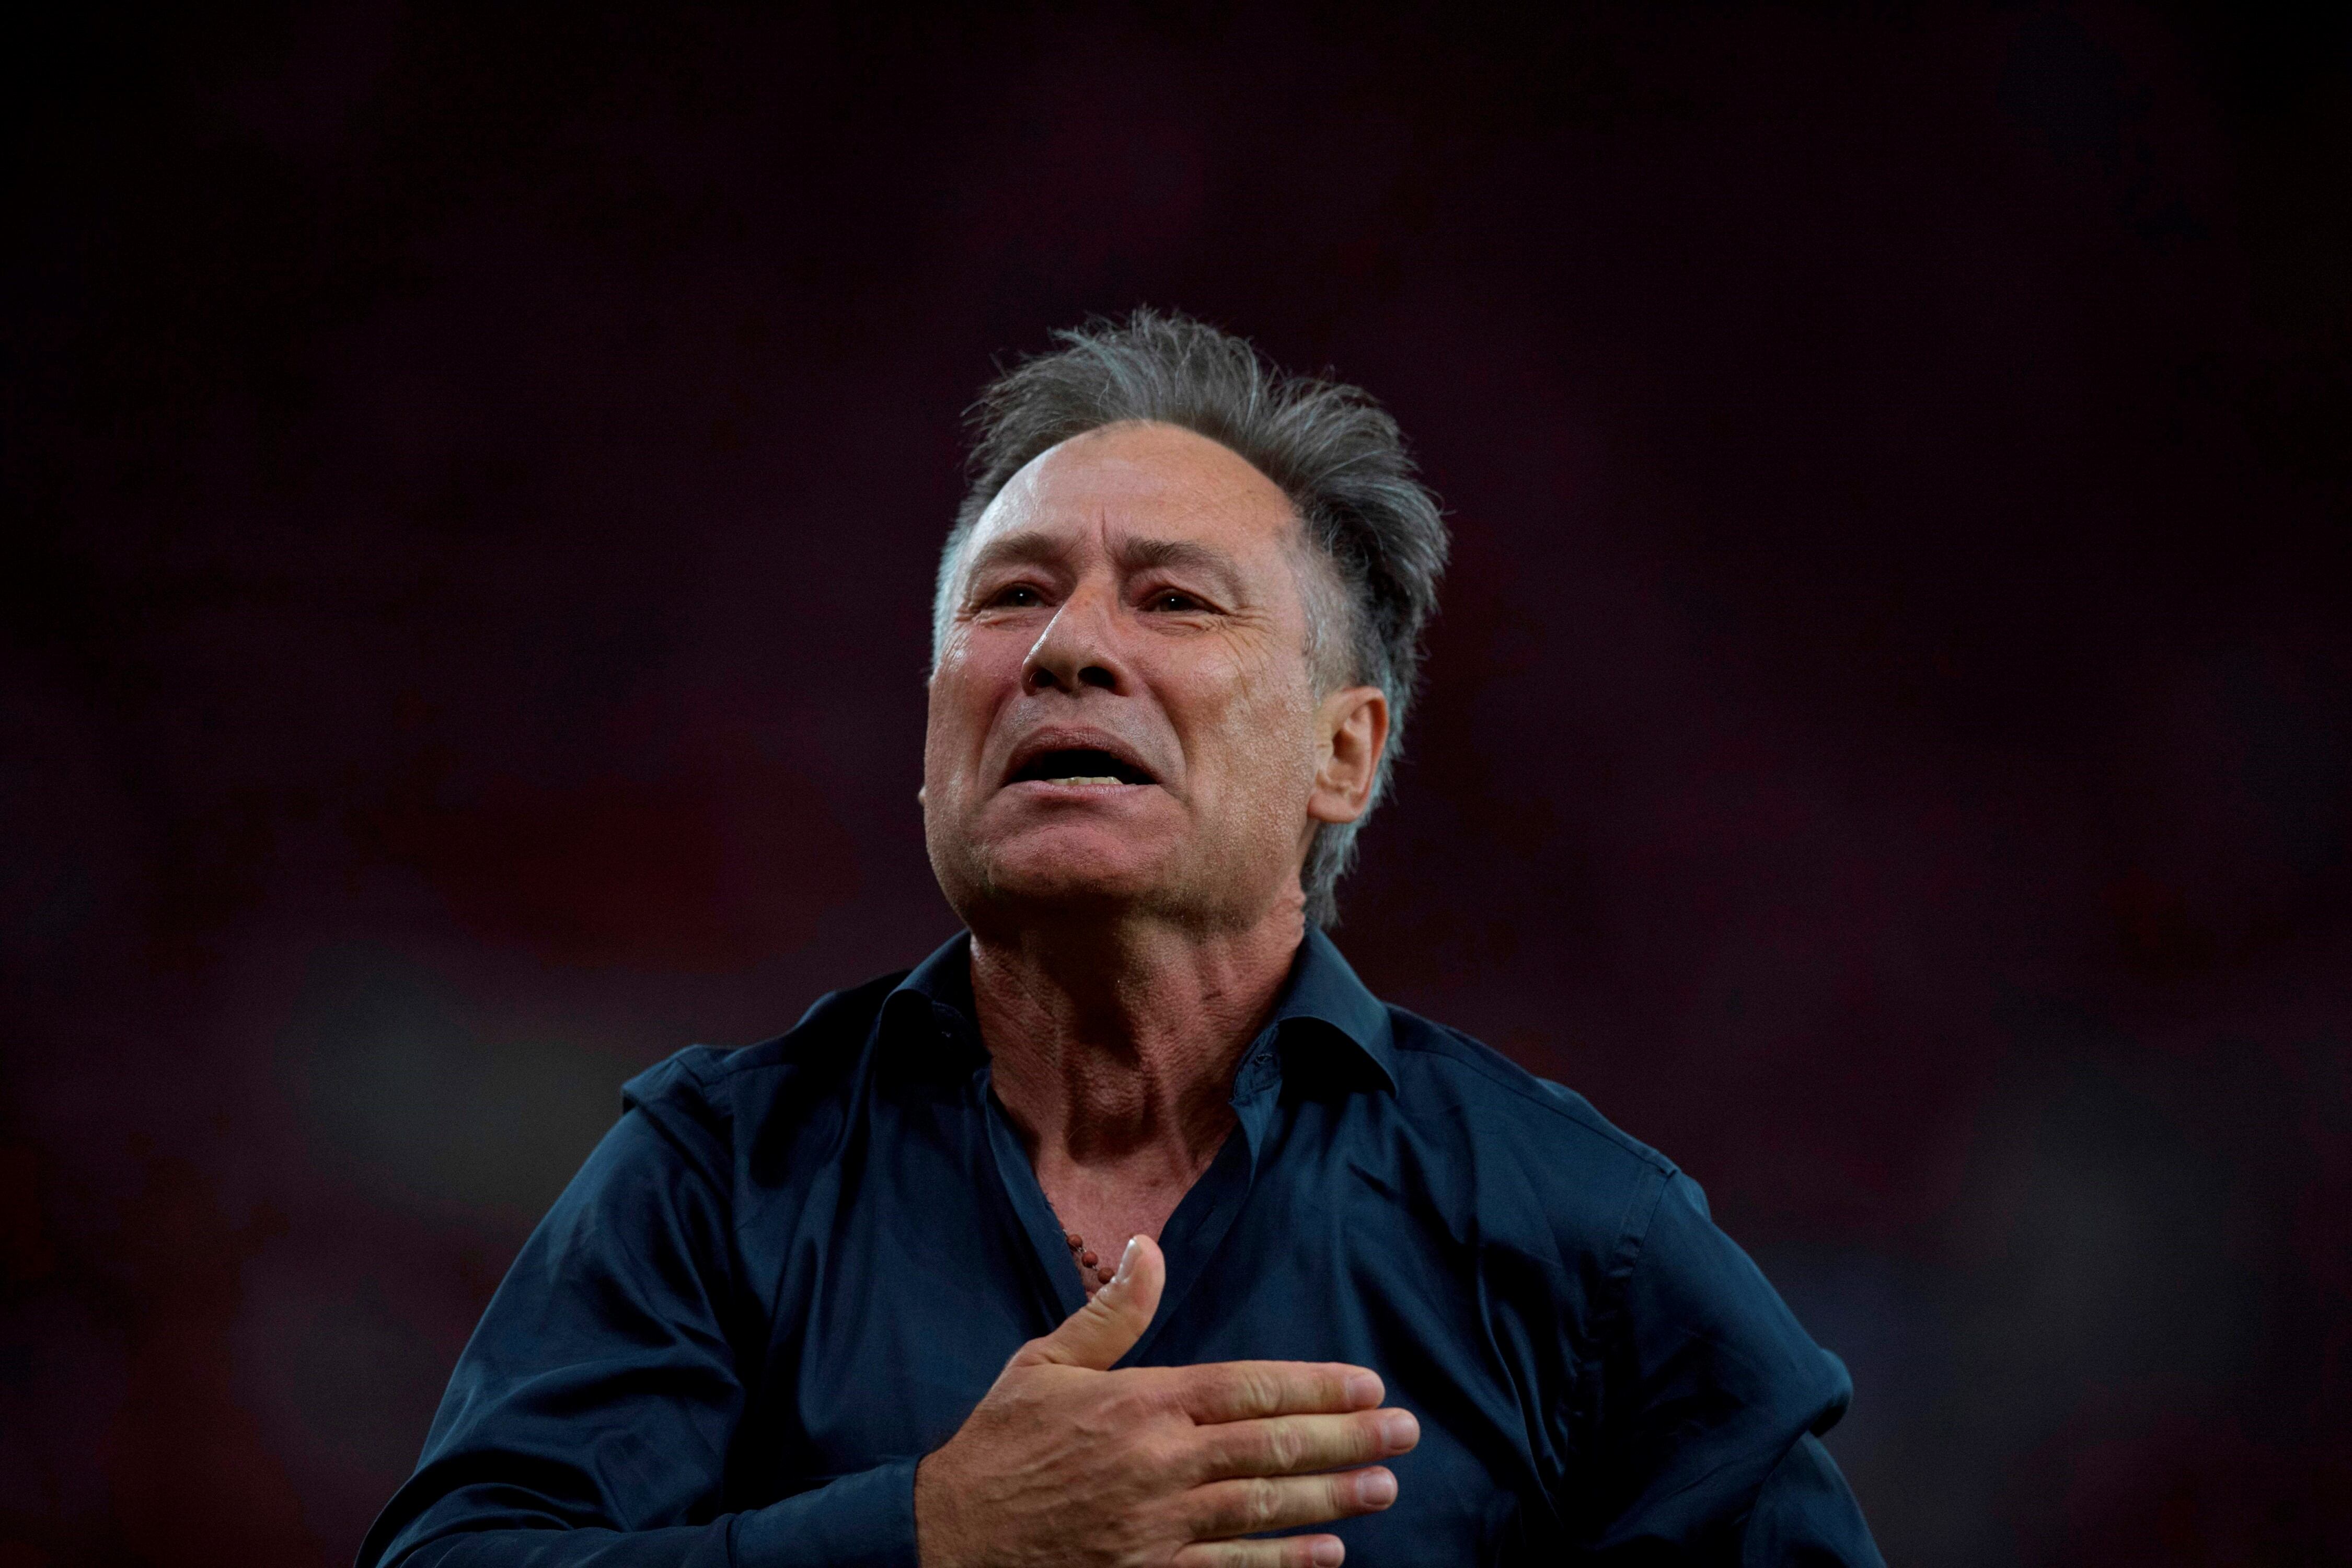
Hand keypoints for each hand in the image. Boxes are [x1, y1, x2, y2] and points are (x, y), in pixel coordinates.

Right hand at [914, 1236, 1417, 1567]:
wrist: (947, 1538)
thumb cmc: (998, 1445)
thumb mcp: (1043, 1363)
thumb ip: (1110, 1313)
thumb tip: (1148, 1249)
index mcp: (1139, 1404)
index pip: (1247, 1387)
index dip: (1314, 1386)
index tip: (1367, 1383)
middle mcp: (1159, 1464)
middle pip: (1271, 1446)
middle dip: (1347, 1439)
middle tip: (1405, 1434)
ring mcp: (1157, 1528)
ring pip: (1263, 1508)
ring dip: (1331, 1498)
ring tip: (1384, 1488)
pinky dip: (1282, 1564)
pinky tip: (1327, 1555)